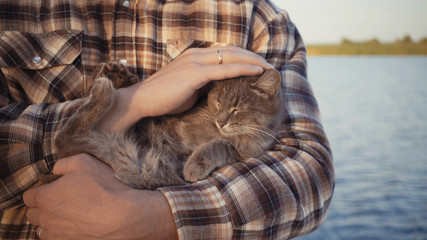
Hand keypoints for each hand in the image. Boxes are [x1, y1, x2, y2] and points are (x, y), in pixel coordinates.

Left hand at [23, 154, 177, 239]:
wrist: (123, 215)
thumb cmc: (104, 187)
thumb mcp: (84, 162)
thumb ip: (62, 164)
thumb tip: (55, 171)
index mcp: (45, 197)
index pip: (27, 195)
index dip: (41, 189)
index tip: (54, 187)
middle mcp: (45, 219)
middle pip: (32, 213)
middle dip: (42, 206)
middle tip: (62, 198)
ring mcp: (56, 234)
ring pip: (42, 228)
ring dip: (50, 220)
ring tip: (70, 212)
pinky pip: (55, 238)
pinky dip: (61, 232)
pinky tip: (77, 223)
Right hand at [99, 46, 273, 130]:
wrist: (142, 101)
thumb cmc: (164, 99)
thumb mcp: (189, 90)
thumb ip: (205, 85)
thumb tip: (221, 89)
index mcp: (195, 57)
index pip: (226, 52)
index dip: (245, 57)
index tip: (259, 66)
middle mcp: (197, 55)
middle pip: (234, 50)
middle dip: (254, 57)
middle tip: (270, 66)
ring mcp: (196, 62)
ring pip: (233, 56)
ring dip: (254, 61)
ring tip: (269, 68)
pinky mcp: (195, 74)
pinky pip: (225, 69)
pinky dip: (244, 69)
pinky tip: (258, 72)